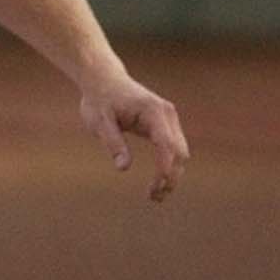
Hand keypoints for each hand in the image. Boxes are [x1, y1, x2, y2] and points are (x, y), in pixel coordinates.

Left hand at [77, 72, 188, 202]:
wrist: (104, 81)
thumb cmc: (99, 101)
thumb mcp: (99, 123)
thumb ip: (113, 143)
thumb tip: (123, 168)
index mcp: (154, 112)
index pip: (166, 145)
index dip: (164, 168)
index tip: (157, 188)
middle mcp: (167, 114)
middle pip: (179, 151)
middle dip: (170, 176)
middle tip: (154, 198)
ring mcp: (169, 119)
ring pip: (180, 152)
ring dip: (172, 174)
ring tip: (155, 196)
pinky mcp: (165, 124)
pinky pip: (173, 148)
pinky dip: (169, 165)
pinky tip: (158, 181)